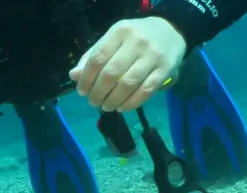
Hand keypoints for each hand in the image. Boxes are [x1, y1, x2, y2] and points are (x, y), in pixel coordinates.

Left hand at [70, 16, 186, 111]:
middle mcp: (137, 42)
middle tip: (93, 102)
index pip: (97, 59)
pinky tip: (122, 107)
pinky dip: (131, 103)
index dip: (86, 79)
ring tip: (106, 106)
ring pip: (128, 84)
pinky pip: (146, 91)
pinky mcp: (165, 69)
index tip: (82, 91)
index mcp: (120, 32)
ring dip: (113, 100)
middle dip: (98, 93)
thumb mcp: (112, 39)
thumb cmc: (134, 37)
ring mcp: (153, 56)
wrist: (172, 30)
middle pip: (111, 74)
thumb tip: (73, 76)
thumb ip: (92, 56)